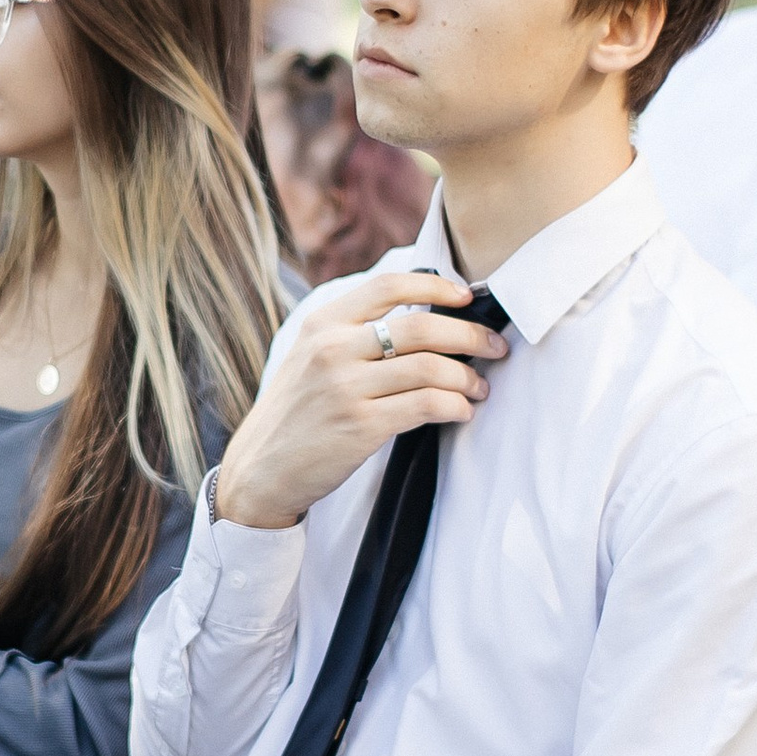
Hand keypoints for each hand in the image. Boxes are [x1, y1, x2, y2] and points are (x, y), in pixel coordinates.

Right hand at [213, 268, 505, 531]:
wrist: (261, 470)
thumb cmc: (295, 413)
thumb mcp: (308, 357)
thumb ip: (351, 333)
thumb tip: (421, 317)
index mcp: (322, 324)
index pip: (387, 285)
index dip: (435, 286)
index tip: (466, 296)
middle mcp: (332, 350)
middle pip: (421, 327)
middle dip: (470, 335)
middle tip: (495, 347)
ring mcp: (346, 388)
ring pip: (430, 368)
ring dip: (468, 377)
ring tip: (480, 387)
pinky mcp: (362, 427)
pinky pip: (426, 406)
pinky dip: (455, 406)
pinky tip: (461, 411)